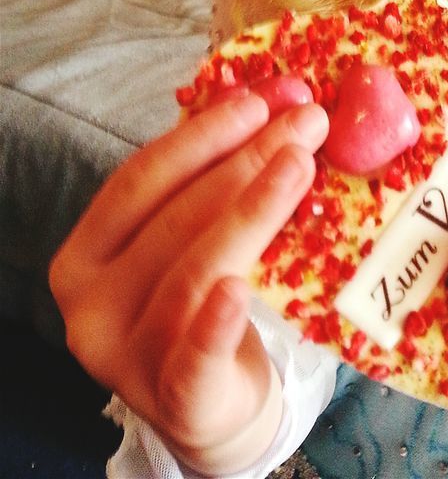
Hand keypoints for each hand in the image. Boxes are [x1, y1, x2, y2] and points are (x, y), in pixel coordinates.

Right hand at [49, 92, 327, 474]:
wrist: (209, 406)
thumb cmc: (197, 300)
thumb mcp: (192, 235)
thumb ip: (215, 172)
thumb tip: (280, 97)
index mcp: (86, 254)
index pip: (139, 180)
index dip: (200, 136)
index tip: (258, 102)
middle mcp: (91, 306)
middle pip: (176, 219)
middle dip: (246, 161)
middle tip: (307, 122)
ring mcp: (127, 356)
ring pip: (194, 272)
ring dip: (252, 210)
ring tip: (302, 163)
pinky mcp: (175, 399)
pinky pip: (195, 357)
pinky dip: (216, 322)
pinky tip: (240, 289)